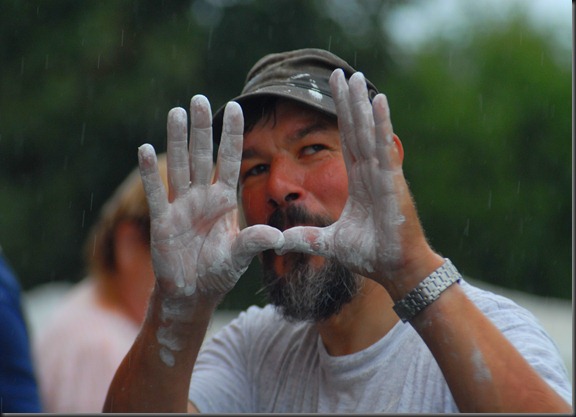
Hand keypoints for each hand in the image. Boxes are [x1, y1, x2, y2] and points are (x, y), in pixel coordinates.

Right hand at [138, 96, 283, 299]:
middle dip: (202, 129)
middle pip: (203, 157)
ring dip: (177, 140)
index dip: (232, 136)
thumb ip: (254, 243)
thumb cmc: (218, 273)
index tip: (236, 107)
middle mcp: (202, 198)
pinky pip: (155, 193)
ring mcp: (181, 207)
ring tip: (176, 112)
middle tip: (199, 99)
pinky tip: (145, 149)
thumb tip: (277, 236)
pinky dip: (149, 173)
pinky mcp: (161, 221)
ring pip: (179, 166)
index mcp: (224, 202)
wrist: (192, 293)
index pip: (230, 162)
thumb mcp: (239, 257)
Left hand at [281, 70, 435, 291]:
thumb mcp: (329, 243)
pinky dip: (381, 124)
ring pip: (369, 133)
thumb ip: (306, 237)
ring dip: (362, 105)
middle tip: (341, 74)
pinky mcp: (391, 183)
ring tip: (357, 77)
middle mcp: (371, 173)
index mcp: (359, 182)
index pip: (346, 142)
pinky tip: (379, 101)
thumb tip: (279, 241)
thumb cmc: (370, 255)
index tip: (332, 94)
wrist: (395, 269)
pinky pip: (383, 149)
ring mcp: (383, 175)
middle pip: (356, 130)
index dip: (339, 117)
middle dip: (348, 102)